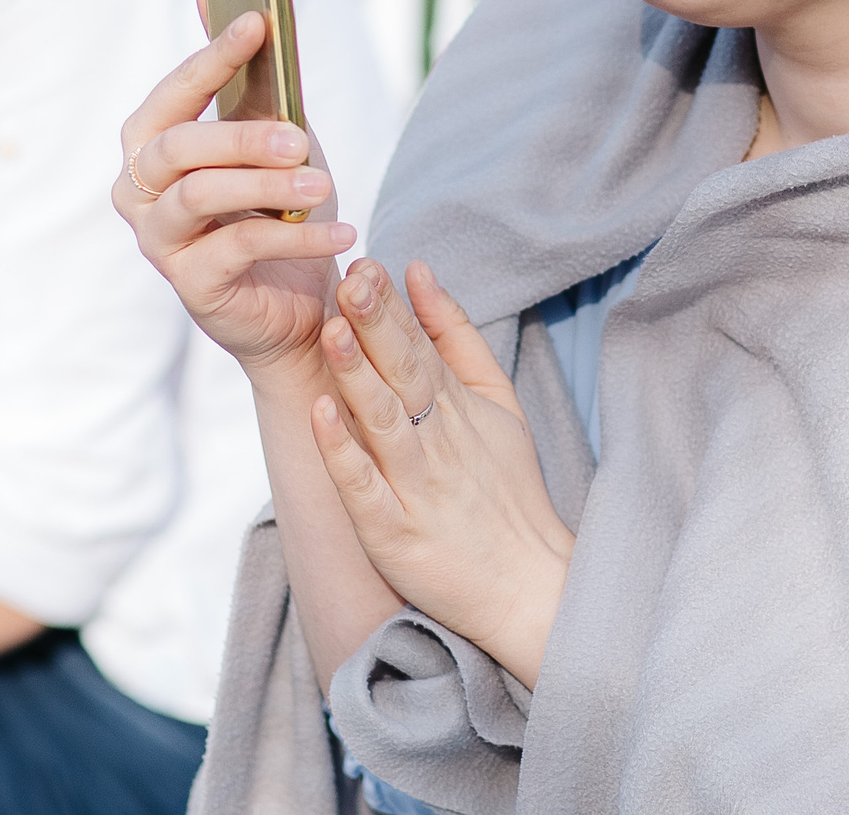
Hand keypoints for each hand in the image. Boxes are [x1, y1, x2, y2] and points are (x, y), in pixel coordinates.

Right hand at [115, 11, 357, 375]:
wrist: (300, 300)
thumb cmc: (277, 207)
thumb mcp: (270, 129)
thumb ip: (243, 69)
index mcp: (152, 143)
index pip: (172, 93)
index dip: (211, 57)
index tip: (257, 21)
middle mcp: (139, 190)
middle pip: (177, 145)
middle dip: (243, 135)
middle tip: (301, 139)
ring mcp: (159, 240)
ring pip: (199, 194)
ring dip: (269, 187)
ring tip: (324, 187)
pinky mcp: (190, 285)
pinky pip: (236, 249)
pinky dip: (295, 238)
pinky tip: (341, 233)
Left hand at [309, 258, 574, 688]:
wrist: (526, 584)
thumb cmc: (506, 488)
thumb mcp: (498, 402)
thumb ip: (456, 335)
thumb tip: (419, 272)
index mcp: (461, 407)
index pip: (422, 347)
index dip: (392, 307)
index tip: (366, 263)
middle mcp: (440, 441)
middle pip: (405, 375)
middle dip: (376, 324)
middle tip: (349, 279)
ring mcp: (416, 487)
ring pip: (384, 423)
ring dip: (357, 377)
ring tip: (332, 333)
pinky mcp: (394, 533)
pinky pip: (364, 487)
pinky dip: (343, 452)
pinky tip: (321, 415)